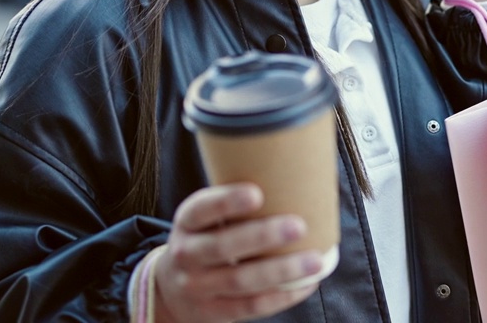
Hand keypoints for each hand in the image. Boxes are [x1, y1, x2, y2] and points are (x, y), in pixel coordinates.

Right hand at [153, 184, 322, 321]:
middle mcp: (186, 254)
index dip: (226, 202)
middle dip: (262, 236)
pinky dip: (281, 297)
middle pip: (222, 246)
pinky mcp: (213, 312)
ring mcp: (197, 287)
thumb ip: (234, 204)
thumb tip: (294, 177)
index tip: (257, 193)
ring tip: (314, 260)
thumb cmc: (205, 240)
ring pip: (240, 280)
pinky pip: (250, 306)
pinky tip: (306, 284)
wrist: (172, 290)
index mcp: (187, 223)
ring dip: (280, 271)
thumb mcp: (205, 220)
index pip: (201, 210)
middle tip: (299, 225)